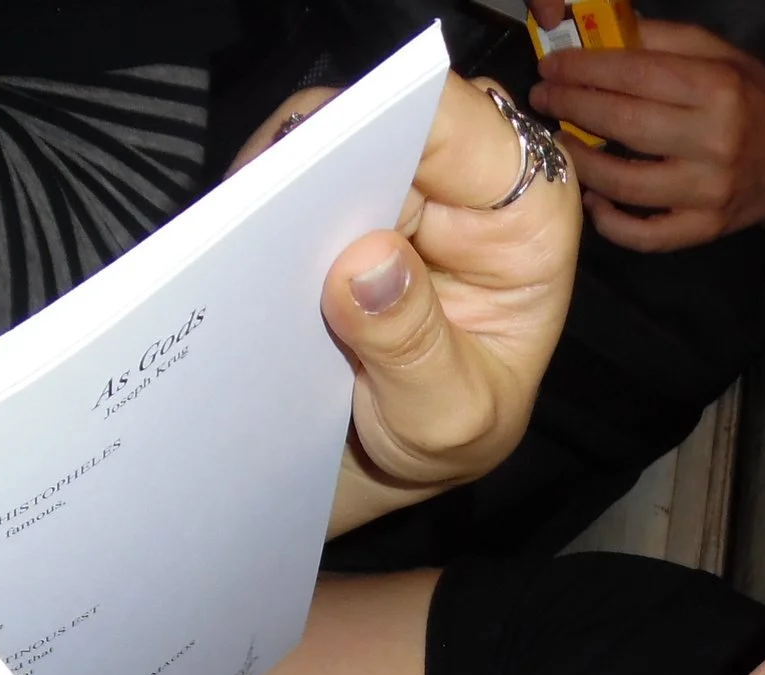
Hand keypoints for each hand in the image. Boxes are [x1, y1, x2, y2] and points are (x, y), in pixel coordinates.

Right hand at [239, 77, 581, 536]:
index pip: (462, 130)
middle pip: (386, 119)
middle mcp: (468, 181)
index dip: (390, 123)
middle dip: (327, 158)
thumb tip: (365, 263)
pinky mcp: (345, 199)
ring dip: (283, 186)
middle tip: (266, 214)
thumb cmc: (450, 436)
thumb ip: (414, 349)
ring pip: (328, 138)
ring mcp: (401, 184)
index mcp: (526, 219)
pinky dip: (264, 207)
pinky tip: (238, 251)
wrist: (402, 465)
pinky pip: (291, 172)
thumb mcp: (447, 418)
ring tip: (243, 244)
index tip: (328, 160)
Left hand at [529, 18, 764, 251]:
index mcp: (717, 88)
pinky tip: (593, 199)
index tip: (551, 67)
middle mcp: (714, 141)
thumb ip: (664, 42)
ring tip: (560, 144)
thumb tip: (600, 36)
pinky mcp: (705, 229)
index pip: (635, 74)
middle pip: (623, 124)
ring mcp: (708, 192)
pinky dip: (611, 222)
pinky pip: (646, 234)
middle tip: (543, 99)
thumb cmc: (756, 102)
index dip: (584, 70)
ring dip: (581, 164)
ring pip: (625, 183)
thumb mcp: (722, 56)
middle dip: (572, 108)